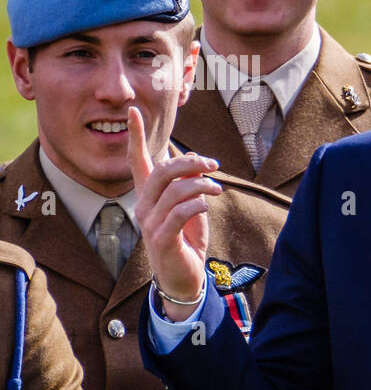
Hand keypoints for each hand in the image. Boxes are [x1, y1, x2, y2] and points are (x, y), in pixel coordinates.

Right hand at [127, 106, 221, 319]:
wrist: (184, 277)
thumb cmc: (187, 240)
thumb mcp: (193, 209)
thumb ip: (192, 187)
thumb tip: (197, 162)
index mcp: (149, 196)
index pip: (138, 161)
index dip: (135, 136)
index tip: (134, 111)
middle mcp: (144, 206)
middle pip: (162, 171)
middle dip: (190, 162)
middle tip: (213, 164)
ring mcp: (150, 223)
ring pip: (174, 190)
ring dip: (201, 184)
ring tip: (217, 188)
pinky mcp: (161, 239)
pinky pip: (179, 212)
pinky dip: (197, 203)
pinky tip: (207, 203)